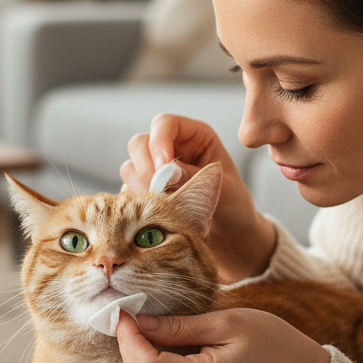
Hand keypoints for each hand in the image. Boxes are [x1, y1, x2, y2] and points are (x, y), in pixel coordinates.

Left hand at [115, 309, 330, 362]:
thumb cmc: (268, 339)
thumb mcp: (224, 322)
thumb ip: (178, 327)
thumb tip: (138, 322)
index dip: (128, 339)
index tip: (124, 313)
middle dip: (128, 350)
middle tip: (134, 319)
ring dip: (136, 362)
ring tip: (148, 332)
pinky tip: (161, 348)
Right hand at [119, 113, 276, 282]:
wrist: (229, 238)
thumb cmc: (234, 208)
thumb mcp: (225, 190)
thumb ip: (196, 178)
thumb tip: (167, 171)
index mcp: (194, 137)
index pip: (165, 124)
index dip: (159, 141)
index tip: (163, 166)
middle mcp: (172, 149)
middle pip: (140, 144)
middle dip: (145, 167)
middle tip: (158, 193)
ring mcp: (155, 172)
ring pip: (130, 168)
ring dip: (141, 188)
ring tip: (163, 209)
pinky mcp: (145, 193)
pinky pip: (128, 192)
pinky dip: (136, 203)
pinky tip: (153, 217)